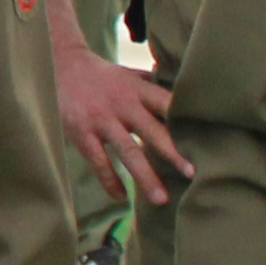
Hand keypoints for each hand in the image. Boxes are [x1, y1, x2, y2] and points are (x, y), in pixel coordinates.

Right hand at [46, 0, 187, 202]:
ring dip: (145, 177)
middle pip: (152, 131)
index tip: (205, 138)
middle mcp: (122, 104)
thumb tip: (189, 91)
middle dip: (173, 152)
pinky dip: (110, 182)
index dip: (185, 119)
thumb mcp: (129, 74)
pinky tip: (122, 198)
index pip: (167, 103)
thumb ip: (155, 85)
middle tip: (193, 174)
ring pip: (127, 152)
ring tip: (161, 199)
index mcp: (137, 89)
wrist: (59, 65)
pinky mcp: (82, 133)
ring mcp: (101, 120)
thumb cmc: (102, 75)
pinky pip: (99, 162)